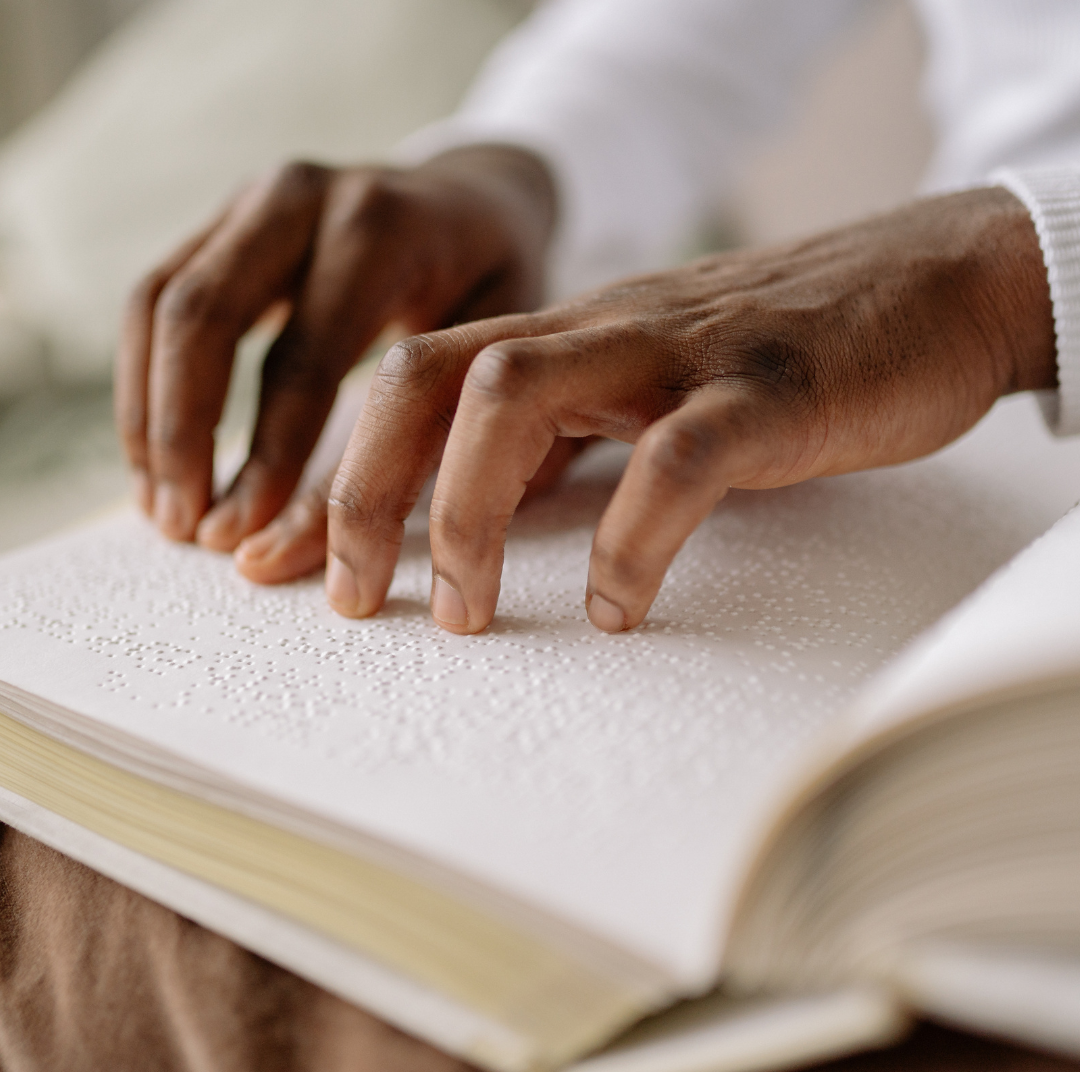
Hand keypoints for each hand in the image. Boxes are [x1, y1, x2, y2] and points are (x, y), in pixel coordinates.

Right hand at [114, 146, 556, 560]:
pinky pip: (152, 299)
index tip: (243, 537)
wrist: (473, 197)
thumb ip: (437, 426)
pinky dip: (142, 383)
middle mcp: (303, 197)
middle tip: (189, 530)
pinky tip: (156, 458)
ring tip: (162, 510)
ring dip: (147, 416)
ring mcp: (250, 200)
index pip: (304, 357)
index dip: (268, 456)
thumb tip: (370, 541)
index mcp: (381, 229)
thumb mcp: (496, 344)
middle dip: (183, 435)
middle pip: (203, 317)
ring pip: (159, 305)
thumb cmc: (493, 282)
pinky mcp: (221, 221)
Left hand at [300, 186, 1052, 633]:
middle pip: (424, 374)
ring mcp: (677, 354)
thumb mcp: (649, 394)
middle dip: (363, 491)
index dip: (332, 478)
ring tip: (466, 614)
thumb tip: (482, 526)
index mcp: (564, 337)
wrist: (932, 285)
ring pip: (515, 395)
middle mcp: (597, 333)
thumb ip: (569, 443)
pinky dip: (632, 540)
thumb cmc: (781, 360)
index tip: (284, 567)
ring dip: (465, 512)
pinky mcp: (766, 391)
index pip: (407, 385)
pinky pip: (674, 459)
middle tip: (351, 602)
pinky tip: (624, 611)